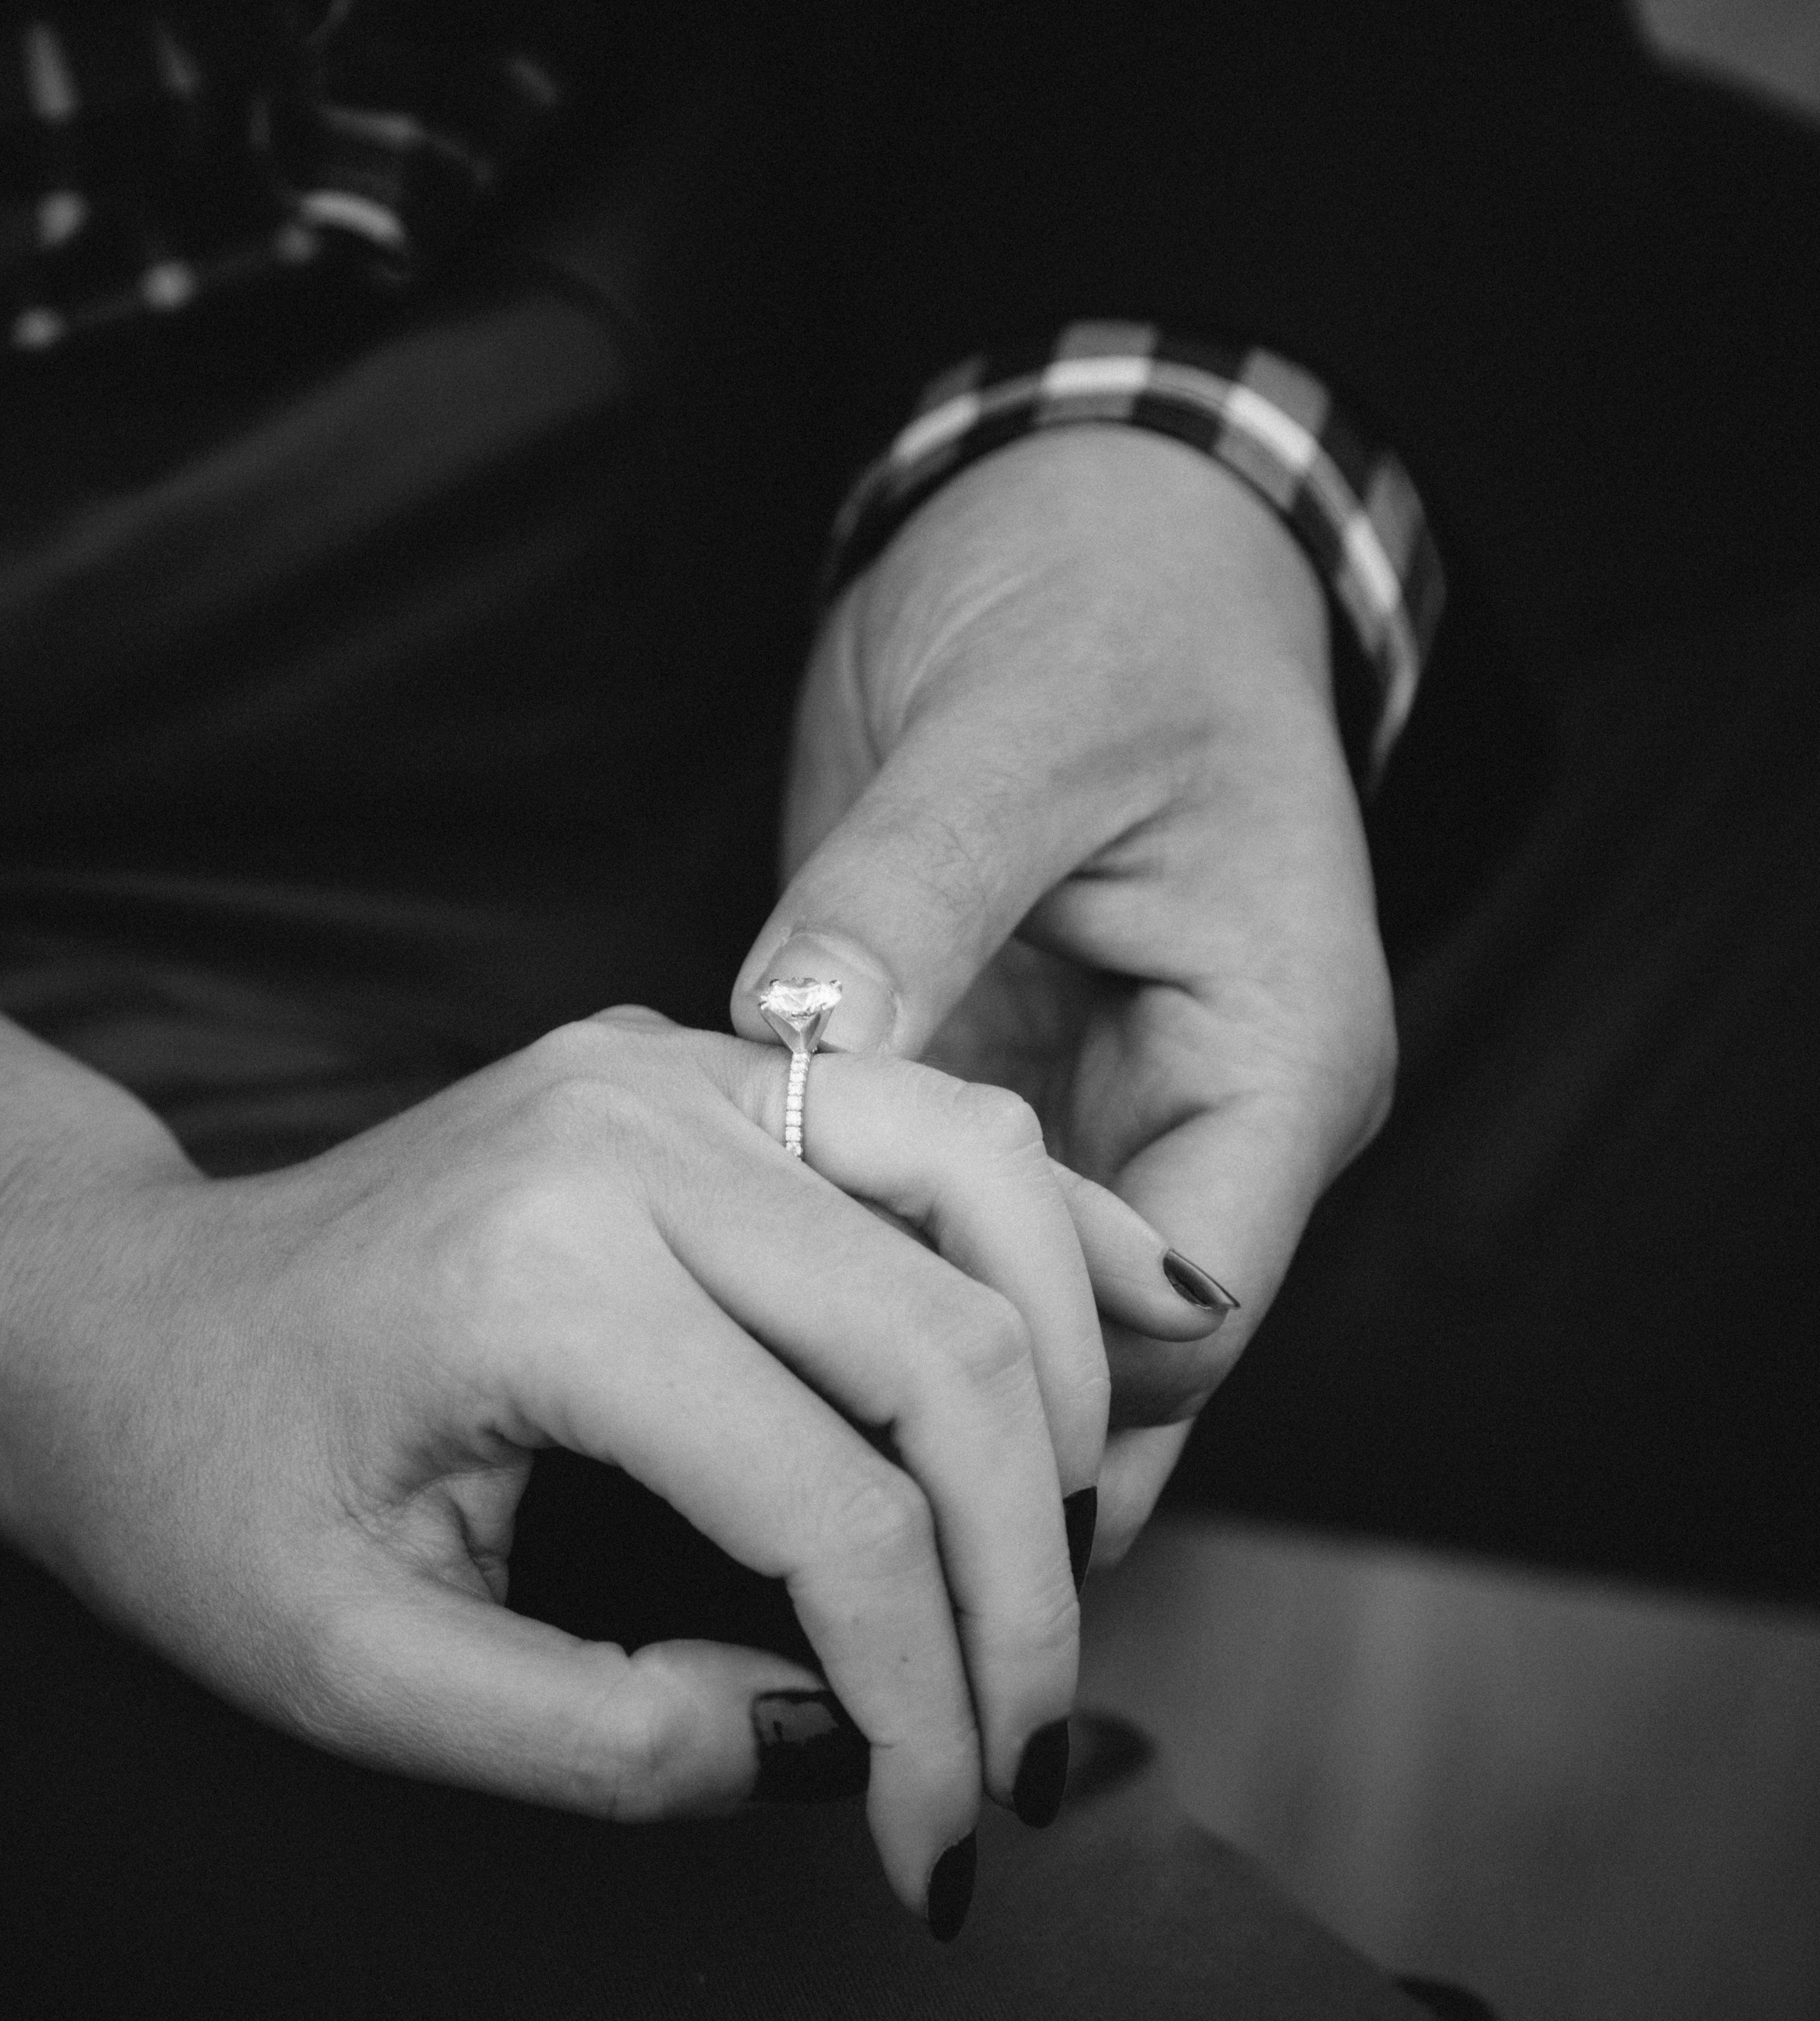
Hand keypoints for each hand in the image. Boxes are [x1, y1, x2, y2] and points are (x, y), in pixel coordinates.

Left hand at [0, 1011, 1107, 1927]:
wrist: (119, 1312)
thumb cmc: (202, 1483)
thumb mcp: (351, 1671)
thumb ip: (600, 1741)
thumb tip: (825, 1733)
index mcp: (538, 1276)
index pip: (830, 1509)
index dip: (926, 1707)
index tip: (939, 1839)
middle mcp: (630, 1132)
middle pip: (949, 1347)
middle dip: (1027, 1577)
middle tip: (1029, 1735)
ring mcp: (672, 1070)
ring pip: (983, 1189)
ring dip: (1067, 1382)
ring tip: (1059, 1552)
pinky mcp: (699, 1066)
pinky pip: (928, 1126)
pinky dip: (1033, 1241)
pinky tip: (1092, 1335)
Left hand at [733, 426, 1395, 1563]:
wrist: (1089, 534)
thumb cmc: (1107, 600)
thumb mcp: (1019, 726)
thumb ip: (916, 889)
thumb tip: (805, 1025)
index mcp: (1278, 1053)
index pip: (1186, 1307)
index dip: (1042, 1388)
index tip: (876, 1420)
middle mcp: (1211, 1111)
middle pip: (1109, 1350)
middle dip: (966, 1407)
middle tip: (793, 1471)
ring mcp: (1109, 1106)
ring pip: (1023, 1307)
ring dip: (905, 1352)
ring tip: (760, 1416)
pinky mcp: (1010, 1080)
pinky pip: (944, 1218)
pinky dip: (863, 1257)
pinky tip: (758, 1290)